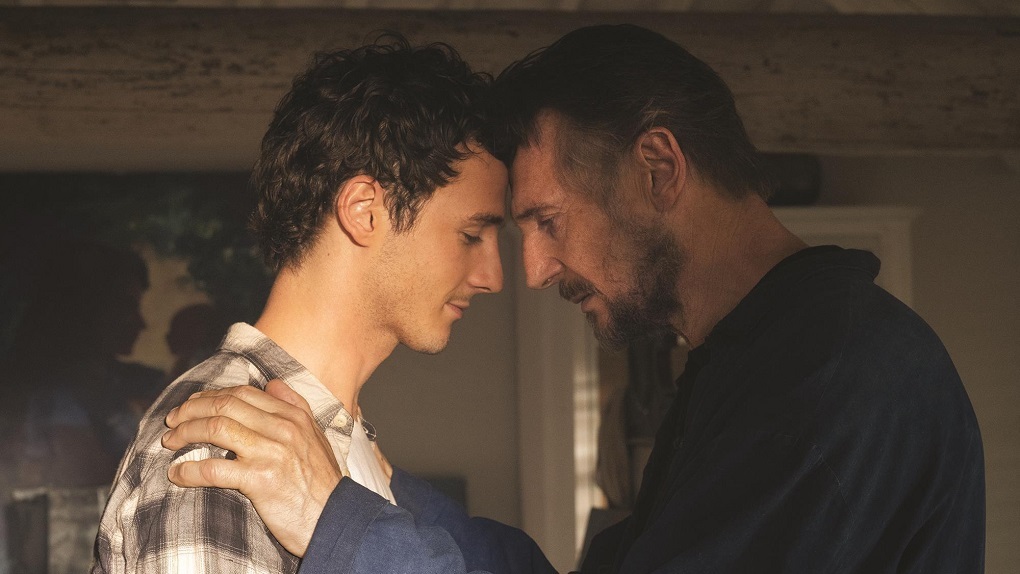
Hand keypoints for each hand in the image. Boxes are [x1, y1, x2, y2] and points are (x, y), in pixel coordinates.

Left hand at [162, 379, 342, 556]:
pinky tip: (177, 474)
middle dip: (191, 410)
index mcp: (293, 416)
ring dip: (185, 433)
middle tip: (172, 420)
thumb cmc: (322, 482)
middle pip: (224, 406)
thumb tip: (273, 383)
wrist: (335, 518)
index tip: (192, 404)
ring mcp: (271, 453)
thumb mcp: (316, 436)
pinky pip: (214, 469)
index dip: (211, 395)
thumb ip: (296, 405)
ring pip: (215, 429)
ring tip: (169, 442)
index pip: (243, 393)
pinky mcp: (260, 480)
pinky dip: (190, 470)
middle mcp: (282, 428)